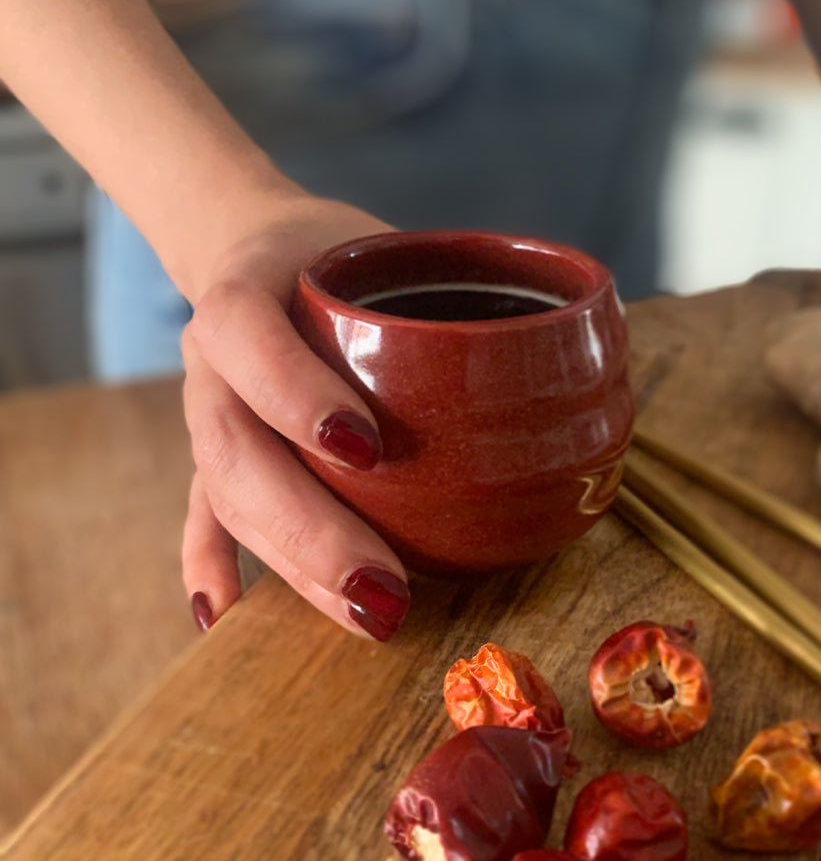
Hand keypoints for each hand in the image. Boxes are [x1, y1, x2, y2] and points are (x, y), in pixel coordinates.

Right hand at [178, 197, 411, 640]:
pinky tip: (223, 617)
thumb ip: (448, 289)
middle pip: (234, 448)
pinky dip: (210, 565)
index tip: (368, 447)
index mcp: (246, 289)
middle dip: (308, 527)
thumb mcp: (382, 243)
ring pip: (227, 497)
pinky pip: (200, 515)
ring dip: (292, 566)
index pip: (249, 335)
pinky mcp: (211, 452)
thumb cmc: (340, 256)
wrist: (259, 248)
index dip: (296, 391)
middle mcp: (211, 360)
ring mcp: (207, 411)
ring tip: (366, 617)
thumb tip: (579, 356)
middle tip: (384, 587)